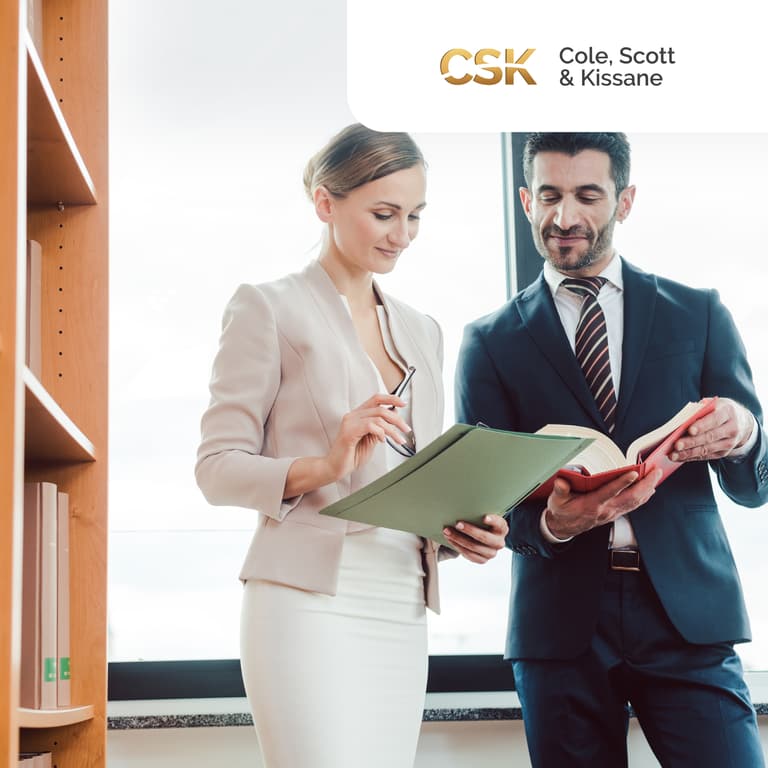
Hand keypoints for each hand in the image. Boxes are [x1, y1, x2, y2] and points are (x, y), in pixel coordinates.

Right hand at [325, 393, 410, 480]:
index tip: (403, 404)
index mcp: (358, 415)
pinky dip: (381, 433)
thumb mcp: (371, 440)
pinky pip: (370, 426)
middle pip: (380, 408)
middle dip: (397, 419)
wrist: (335, 468)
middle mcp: (353, 416)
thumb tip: (394, 418)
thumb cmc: (351, 456)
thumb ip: (380, 429)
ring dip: (392, 429)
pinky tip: (383, 440)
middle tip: (406, 429)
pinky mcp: (348, 432)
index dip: (391, 399)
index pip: (376, 399)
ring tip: (398, 439)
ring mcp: (350, 422)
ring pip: (378, 417)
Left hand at [443, 514, 508, 563]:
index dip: (493, 521)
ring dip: (459, 539)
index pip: (499, 524)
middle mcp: (499, 542)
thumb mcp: (483, 516)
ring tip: (447, 531)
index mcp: (502, 528)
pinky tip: (450, 540)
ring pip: (475, 547)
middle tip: (457, 524)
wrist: (481, 537)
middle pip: (485, 537)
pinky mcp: (482, 560)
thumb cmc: (480, 523)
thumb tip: (463, 504)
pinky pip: (469, 555)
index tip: (484, 517)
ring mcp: (491, 553)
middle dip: (470, 530)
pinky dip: (458, 547)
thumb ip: (478, 513)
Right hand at [543, 469, 660, 539]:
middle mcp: (605, 510)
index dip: (622, 483)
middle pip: (630, 498)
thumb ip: (560, 491)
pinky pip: (633, 505)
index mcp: (591, 505)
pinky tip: (649, 489)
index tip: (633, 473)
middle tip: (655, 472)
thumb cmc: (562, 510)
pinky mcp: (615, 514)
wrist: (564, 527)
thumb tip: (561, 482)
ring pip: (635, 502)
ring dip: (648, 489)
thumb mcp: (556, 501)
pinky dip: (644, 497)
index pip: (609, 492)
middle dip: (645, 484)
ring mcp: (612, 513)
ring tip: (656, 476)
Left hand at [669, 397, 753, 461]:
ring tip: (673, 455)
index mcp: (728, 412)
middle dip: (691, 442)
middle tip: (676, 445)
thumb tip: (681, 422)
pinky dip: (691, 457)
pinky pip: (706, 456)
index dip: (702, 426)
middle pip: (709, 437)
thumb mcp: (713, 405)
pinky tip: (679, 457)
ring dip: (688, 453)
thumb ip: (699, 411)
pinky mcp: (724, 452)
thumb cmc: (720, 410)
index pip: (714, 420)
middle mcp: (732, 429)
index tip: (689, 430)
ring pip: (707, 449)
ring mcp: (729, 443)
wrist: (741, 421)